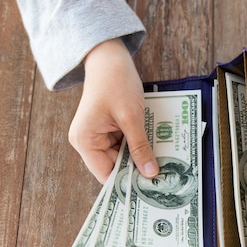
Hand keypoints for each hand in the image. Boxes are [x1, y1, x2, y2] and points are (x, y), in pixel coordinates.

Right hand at [68, 39, 158, 183]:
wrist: (110, 58)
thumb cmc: (115, 82)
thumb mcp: (131, 117)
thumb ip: (140, 147)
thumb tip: (150, 173)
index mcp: (85, 141)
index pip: (106, 174)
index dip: (127, 182)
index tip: (149, 188)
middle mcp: (86, 142)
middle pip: (114, 167)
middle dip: (136, 168)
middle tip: (161, 174)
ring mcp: (96, 136)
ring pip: (121, 157)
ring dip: (139, 155)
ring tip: (159, 158)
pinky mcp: (106, 130)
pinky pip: (123, 144)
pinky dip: (137, 144)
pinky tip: (151, 144)